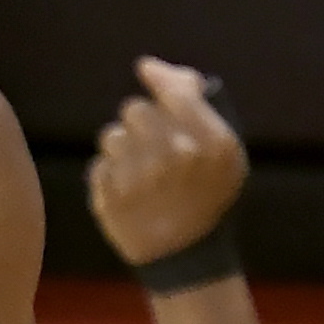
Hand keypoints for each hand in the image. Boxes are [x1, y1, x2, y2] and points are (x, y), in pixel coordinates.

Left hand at [87, 57, 248, 266]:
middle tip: (154, 142)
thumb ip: (197, 102)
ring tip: (141, 172)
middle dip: (142, 121)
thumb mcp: (224, 151)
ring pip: (112, 136)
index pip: (173, 90)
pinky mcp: (110, 200)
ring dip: (124, 149)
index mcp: (211, 144)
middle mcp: (175, 158)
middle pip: (134, 109)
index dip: (158, 78)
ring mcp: (139, 180)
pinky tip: (129, 192)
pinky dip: (110, 176)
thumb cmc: (207, 195)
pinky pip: (99, 166)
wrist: (187, 256)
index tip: (148, 73)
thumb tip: (150, 66)